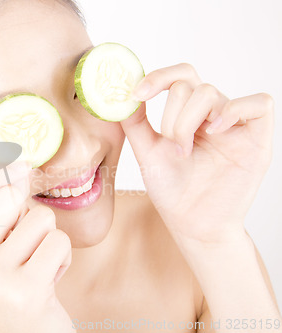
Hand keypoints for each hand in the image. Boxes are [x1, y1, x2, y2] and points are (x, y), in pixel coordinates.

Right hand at [0, 162, 74, 332]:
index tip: (3, 150)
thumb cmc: (16, 289)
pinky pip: (58, 240)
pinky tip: (49, 279)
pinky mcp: (25, 289)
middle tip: (26, 241)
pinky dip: (63, 257)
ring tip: (38, 265)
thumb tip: (18, 165)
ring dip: (49, 239)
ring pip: (40, 217)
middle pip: (8, 195)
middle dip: (28, 212)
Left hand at [121, 63, 273, 244]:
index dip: (158, 77)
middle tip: (171, 145)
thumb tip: (127, 94)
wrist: (191, 223)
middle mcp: (212, 116)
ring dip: (188, 122)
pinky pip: (259, 104)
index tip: (137, 93)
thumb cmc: (172, 190)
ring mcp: (235, 126)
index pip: (180, 77)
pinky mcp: (257, 140)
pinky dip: (234, 110)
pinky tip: (216, 131)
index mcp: (189, 115)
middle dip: (171, 116)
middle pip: (190, 85)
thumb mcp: (147, 152)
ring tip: (185, 152)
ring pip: (211, 93)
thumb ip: (136, 123)